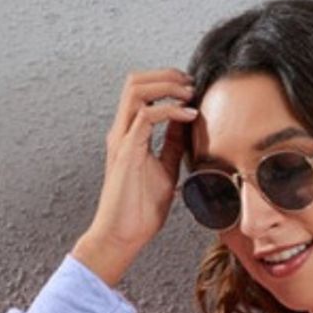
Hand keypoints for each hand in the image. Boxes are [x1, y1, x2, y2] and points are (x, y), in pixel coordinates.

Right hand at [76, 66, 198, 263]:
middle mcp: (121, 132)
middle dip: (166, 75)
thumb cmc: (139, 211)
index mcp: (128, 134)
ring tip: (190, 94)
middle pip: (135, 81)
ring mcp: (121, 140)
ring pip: (136, 90)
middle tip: (191, 84)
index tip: (191, 89)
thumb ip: (172, 147)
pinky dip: (170, 110)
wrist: (121, 237)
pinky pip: (146, 116)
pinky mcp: (126, 152)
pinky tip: (188, 116)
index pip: (142, 92)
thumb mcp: (166, 172)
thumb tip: (186, 124)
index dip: (166, 82)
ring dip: (167, 86)